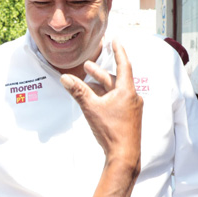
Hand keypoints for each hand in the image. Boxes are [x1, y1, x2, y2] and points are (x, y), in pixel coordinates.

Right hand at [60, 39, 142, 162]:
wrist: (124, 156)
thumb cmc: (111, 131)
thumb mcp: (91, 108)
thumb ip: (78, 91)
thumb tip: (64, 78)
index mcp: (127, 91)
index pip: (124, 64)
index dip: (119, 51)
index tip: (115, 40)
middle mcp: (132, 97)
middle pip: (115, 79)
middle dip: (100, 73)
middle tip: (87, 66)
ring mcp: (132, 108)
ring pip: (114, 91)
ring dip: (100, 86)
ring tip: (86, 84)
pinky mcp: (129, 118)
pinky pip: (116, 101)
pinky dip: (105, 97)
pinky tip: (94, 101)